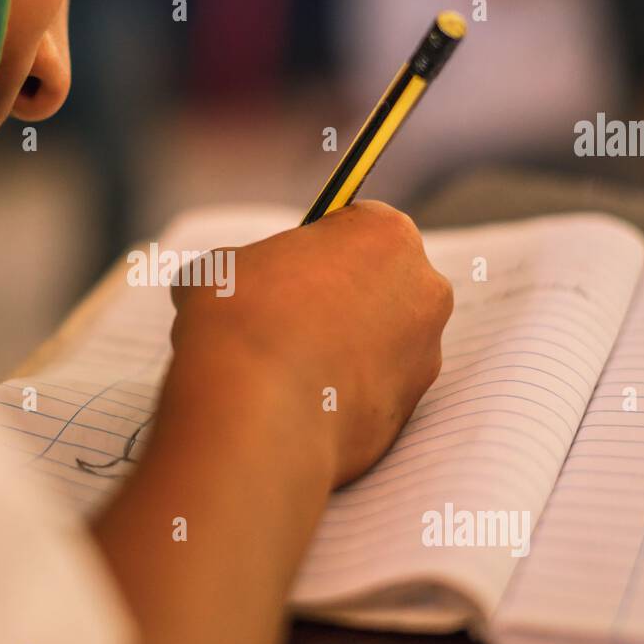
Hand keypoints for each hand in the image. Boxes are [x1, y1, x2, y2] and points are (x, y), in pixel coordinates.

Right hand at [169, 201, 452, 487]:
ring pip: (381, 345)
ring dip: (344, 351)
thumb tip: (231, 285)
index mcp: (387, 234)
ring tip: (285, 370)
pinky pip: (371, 396)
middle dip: (341, 299)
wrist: (257, 416)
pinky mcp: (408, 416)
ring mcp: (423, 358)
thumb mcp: (219, 267)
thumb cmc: (240, 321)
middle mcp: (424, 291)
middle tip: (285, 320)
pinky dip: (341, 398)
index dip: (316, 249)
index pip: (357, 227)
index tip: (288, 269)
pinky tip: (296, 405)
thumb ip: (245, 267)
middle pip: (380, 286)